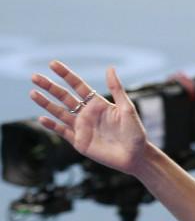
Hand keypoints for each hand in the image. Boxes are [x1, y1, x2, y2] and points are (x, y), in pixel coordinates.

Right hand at [30, 62, 149, 174]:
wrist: (136, 156)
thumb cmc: (135, 132)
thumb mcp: (127, 109)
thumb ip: (117, 90)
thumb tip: (110, 68)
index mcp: (97, 103)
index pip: (78, 85)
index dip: (66, 74)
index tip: (53, 64)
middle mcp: (87, 113)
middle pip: (64, 97)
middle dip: (49, 87)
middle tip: (34, 76)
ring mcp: (82, 127)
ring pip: (59, 112)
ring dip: (46, 103)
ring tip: (33, 93)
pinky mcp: (79, 141)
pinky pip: (63, 132)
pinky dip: (52, 125)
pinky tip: (42, 118)